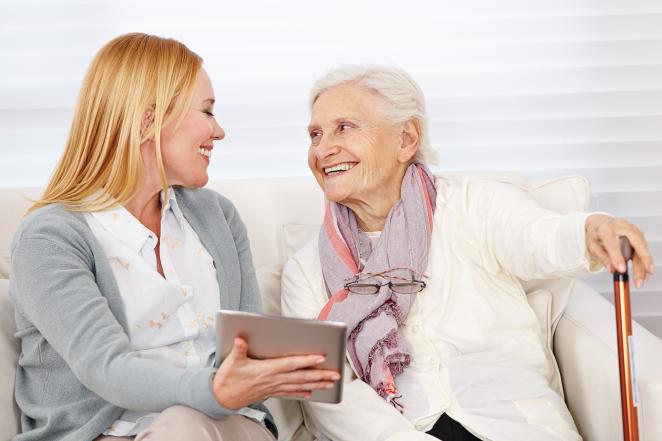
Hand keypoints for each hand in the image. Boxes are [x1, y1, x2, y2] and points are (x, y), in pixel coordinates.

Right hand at [212, 337, 340, 408]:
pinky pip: (291, 393)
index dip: (306, 361)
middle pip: (301, 377)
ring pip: (300, 386)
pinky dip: (302, 392)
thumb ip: (239, 348)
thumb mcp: (232, 361)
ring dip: (317, 384)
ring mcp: (274, 387)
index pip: (291, 364)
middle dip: (320, 375)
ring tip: (331, 383)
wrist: (222, 398)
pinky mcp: (272, 392)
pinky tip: (312, 393)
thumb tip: (240, 337)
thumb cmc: (228, 378)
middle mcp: (274, 379)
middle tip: (336, 375)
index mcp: (267, 370)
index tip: (321, 358)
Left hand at [585, 214, 654, 286]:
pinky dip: (645, 263)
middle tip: (642, 276)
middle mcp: (621, 226)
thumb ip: (602, 257)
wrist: (600, 224)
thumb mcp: (592, 246)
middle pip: (636, 243)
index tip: (621, 270)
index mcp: (606, 229)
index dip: (617, 257)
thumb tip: (612, 269)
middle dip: (642, 261)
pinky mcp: (639, 234)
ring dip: (645, 265)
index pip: (613, 244)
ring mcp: (632, 229)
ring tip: (642, 280)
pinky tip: (645, 273)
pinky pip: (645, 249)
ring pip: (643, 248)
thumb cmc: (597, 236)